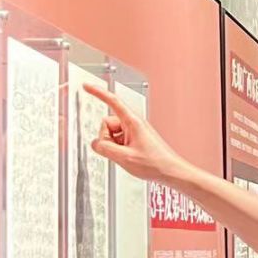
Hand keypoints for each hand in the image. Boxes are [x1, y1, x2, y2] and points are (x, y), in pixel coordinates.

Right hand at [82, 81, 197, 186]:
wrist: (170, 171)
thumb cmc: (155, 163)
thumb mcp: (124, 157)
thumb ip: (104, 148)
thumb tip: (95, 143)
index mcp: (132, 121)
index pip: (112, 101)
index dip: (97, 92)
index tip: (86, 86)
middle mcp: (133, 124)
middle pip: (108, 123)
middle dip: (107, 138)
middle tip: (118, 151)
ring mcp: (134, 132)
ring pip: (112, 134)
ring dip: (113, 145)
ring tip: (126, 156)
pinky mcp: (135, 139)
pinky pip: (118, 140)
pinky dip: (118, 149)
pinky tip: (128, 157)